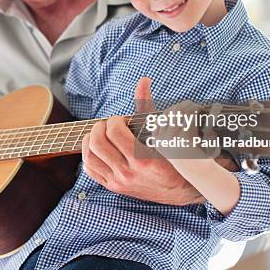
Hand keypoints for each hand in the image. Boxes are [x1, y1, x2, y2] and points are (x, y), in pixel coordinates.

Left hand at [81, 78, 205, 204]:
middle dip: (99, 128)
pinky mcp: (114, 187)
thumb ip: (148, 105)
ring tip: (100, 134)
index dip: (115, 121)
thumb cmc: (174, 158)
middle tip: (107, 125)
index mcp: (143, 159)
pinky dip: (88, 155)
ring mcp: (119, 182)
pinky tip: (97, 147)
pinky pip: (90, 170)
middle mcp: (129, 173)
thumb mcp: (164, 133)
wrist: (181, 189)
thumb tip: (143, 80)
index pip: (115, 133)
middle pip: (97, 144)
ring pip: (89, 157)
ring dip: (90, 140)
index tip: (122, 120)